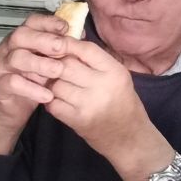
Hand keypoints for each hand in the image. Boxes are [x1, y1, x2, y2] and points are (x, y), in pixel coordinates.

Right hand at [0, 13, 73, 151]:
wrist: (12, 106)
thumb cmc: (33, 79)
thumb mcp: (47, 61)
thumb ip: (59, 48)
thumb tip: (80, 35)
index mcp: (22, 38)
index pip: (32, 22)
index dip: (48, 22)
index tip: (65, 28)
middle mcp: (8, 47)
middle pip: (21, 36)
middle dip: (43, 40)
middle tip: (61, 47)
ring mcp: (1, 65)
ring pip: (16, 58)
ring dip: (39, 63)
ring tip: (57, 71)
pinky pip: (13, 83)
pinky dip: (32, 89)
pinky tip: (48, 95)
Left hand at [42, 39, 168, 180]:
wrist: (130, 138)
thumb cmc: (123, 103)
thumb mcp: (118, 77)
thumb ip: (96, 61)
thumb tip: (68, 42)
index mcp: (115, 72)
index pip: (86, 49)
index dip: (69, 44)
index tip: (59, 43)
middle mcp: (102, 86)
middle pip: (66, 65)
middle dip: (55, 63)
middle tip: (50, 63)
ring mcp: (88, 104)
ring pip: (56, 84)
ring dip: (51, 83)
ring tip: (54, 83)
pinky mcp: (77, 120)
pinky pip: (53, 103)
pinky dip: (50, 99)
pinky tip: (56, 98)